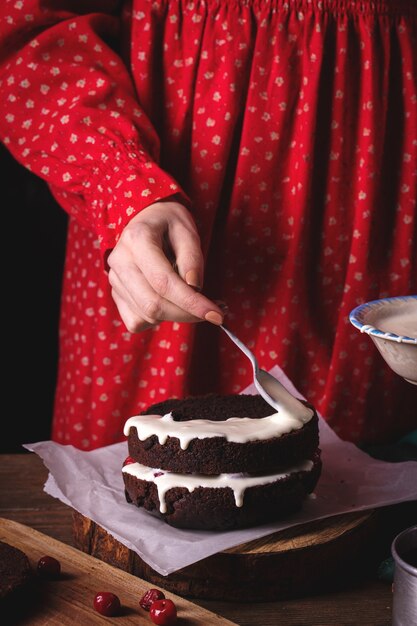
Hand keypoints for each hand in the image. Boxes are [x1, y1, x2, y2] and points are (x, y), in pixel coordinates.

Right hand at [107, 201, 223, 331]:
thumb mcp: (187, 231)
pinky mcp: (116, 294)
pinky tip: (169, 302)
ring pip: (147, 316)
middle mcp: (120, 261)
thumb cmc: (170, 224)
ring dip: (177, 316)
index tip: (216, 315)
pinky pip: (137, 322)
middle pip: (153, 305)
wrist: (146, 221)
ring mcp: (114, 280)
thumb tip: (194, 287)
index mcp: (137, 239)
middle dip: (187, 314)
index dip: (192, 303)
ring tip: (193, 300)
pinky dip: (158, 319)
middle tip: (212, 310)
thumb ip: (192, 258)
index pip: (164, 282)